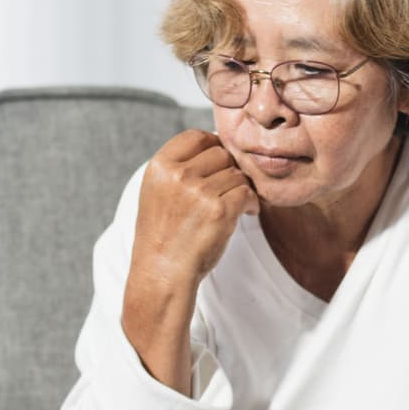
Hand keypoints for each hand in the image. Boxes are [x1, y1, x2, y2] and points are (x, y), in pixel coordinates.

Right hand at [129, 130, 258, 291]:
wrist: (162, 272)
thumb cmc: (163, 235)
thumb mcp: (157, 192)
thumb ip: (178, 167)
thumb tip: (215, 145)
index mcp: (159, 166)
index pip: (196, 137)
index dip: (212, 147)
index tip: (217, 164)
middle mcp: (178, 174)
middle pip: (221, 153)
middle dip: (228, 170)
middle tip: (227, 189)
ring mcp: (199, 192)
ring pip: (236, 174)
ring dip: (240, 189)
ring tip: (232, 206)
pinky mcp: (220, 211)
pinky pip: (247, 192)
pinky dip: (251, 203)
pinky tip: (244, 213)